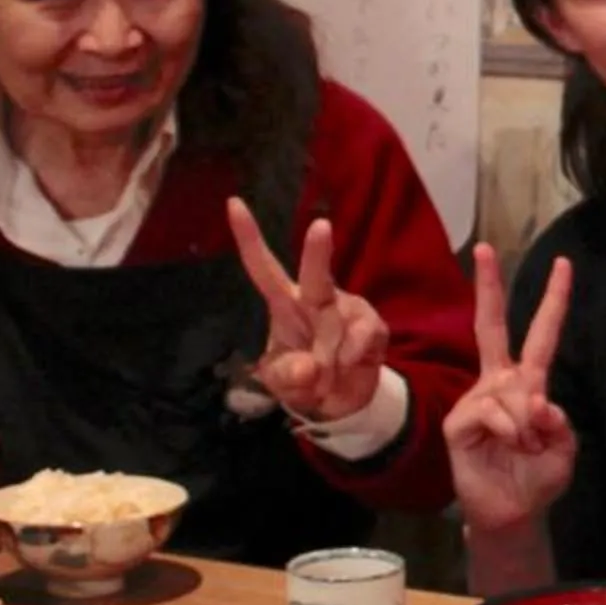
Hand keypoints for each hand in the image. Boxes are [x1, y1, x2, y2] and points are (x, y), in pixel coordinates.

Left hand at [228, 197, 389, 424]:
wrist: (343, 400)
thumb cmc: (303, 379)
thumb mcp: (282, 384)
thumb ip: (286, 376)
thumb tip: (309, 367)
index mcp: (285, 303)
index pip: (262, 268)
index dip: (249, 238)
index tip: (233, 204)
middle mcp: (316, 297)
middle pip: (315, 274)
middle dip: (317, 252)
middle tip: (321, 226)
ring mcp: (348, 308)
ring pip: (336, 327)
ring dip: (327, 361)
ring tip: (326, 376)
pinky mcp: (372, 324)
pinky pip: (359, 343)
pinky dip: (348, 364)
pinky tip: (348, 368)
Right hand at [444, 245, 578, 531]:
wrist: (513, 511)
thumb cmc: (537, 475)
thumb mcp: (564, 447)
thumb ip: (558, 422)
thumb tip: (537, 402)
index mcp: (528, 381)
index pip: (541, 333)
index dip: (553, 300)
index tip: (564, 264)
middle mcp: (499, 381)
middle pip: (493, 326)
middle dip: (489, 287)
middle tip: (483, 248)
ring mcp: (476, 398)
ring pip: (511, 391)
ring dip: (527, 424)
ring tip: (523, 447)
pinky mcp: (459, 420)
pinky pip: (492, 413)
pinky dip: (508, 432)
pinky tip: (505, 447)